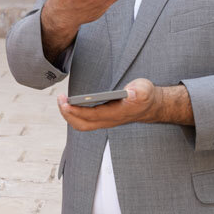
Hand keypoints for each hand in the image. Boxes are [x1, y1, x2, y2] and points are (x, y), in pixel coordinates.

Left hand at [57, 79, 192, 129]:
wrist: (152, 106)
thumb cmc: (146, 96)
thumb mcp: (146, 89)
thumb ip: (140, 91)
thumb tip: (132, 93)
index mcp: (117, 114)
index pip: (92, 115)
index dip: (77, 110)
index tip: (65, 103)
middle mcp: (109, 121)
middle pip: (82, 125)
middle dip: (68, 114)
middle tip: (60, 99)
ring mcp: (105, 121)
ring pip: (81, 125)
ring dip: (69, 115)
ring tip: (62, 100)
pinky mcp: (103, 118)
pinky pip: (84, 121)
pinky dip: (74, 114)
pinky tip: (69, 102)